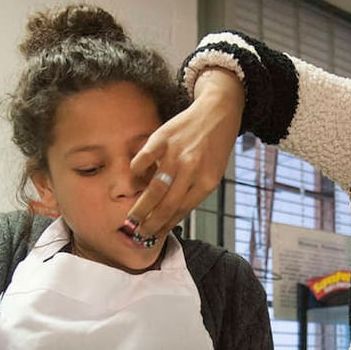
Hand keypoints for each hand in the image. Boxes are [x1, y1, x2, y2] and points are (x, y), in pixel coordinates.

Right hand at [127, 68, 244, 240]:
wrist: (218, 113)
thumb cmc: (214, 148)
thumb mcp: (212, 174)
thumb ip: (193, 193)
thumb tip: (170, 216)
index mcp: (206, 182)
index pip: (181, 211)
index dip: (164, 226)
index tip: (153, 236)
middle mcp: (191, 170)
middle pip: (166, 205)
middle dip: (150, 224)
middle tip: (139, 233)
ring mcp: (176, 154)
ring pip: (154, 188)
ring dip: (141, 207)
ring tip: (132, 218)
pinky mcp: (162, 139)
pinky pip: (142, 161)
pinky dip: (135, 174)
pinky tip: (133, 181)